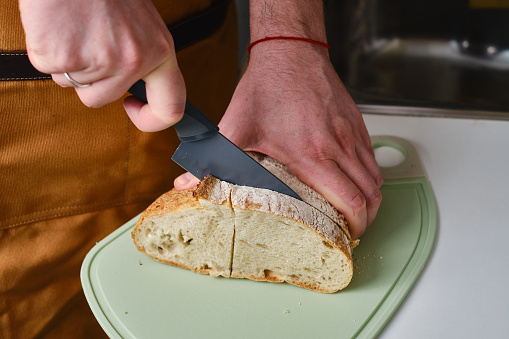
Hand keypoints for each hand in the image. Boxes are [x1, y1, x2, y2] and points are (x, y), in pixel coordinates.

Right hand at [19, 0, 184, 131]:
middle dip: (89, 81)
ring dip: (68, 63)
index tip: (133, 107)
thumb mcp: (140, 22)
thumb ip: (142, 55)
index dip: (152, 119)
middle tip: (87, 43)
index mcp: (159, 51)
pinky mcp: (64, 57)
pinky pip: (48, 69)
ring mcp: (99, 62)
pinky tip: (57, 26)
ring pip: (73, 85)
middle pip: (102, 100)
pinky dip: (47, 50)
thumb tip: (134, 87)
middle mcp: (133, 61)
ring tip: (74, 28)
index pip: (171, 107)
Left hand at [176, 42, 381, 238]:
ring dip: (369, 200)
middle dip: (365, 221)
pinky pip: (373, 157)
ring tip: (354, 211)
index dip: (354, 227)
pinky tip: (354, 180)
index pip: (350, 202)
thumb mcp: (236, 126)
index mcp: (312, 155)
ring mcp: (351, 134)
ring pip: (376, 178)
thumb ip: (213, 160)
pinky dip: (369, 177)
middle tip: (349, 231)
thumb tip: (186, 186)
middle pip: (370, 196)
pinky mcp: (357, 123)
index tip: (344, 238)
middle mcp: (338, 146)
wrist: (290, 51)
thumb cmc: (267, 87)